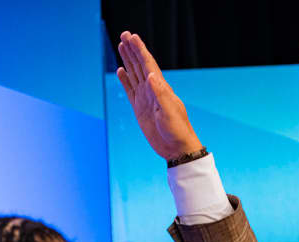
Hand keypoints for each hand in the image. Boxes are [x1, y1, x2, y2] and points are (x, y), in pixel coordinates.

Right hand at [116, 32, 202, 160]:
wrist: (177, 149)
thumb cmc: (177, 131)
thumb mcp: (169, 112)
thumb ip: (160, 94)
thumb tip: (150, 75)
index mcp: (161, 89)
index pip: (148, 64)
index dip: (140, 50)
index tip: (132, 37)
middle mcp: (153, 90)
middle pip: (140, 65)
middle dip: (132, 50)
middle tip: (124, 34)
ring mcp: (146, 99)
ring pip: (134, 74)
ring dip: (128, 60)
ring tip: (121, 46)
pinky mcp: (140, 109)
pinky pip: (130, 90)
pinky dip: (125, 80)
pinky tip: (121, 71)